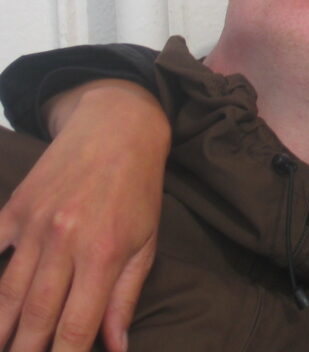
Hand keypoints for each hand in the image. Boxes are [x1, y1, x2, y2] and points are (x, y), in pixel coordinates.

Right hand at [0, 81, 169, 351]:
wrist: (119, 128)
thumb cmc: (139, 189)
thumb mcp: (146, 242)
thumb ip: (126, 297)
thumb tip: (116, 347)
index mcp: (104, 255)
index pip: (76, 325)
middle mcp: (66, 243)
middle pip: (34, 315)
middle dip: (23, 350)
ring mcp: (35, 225)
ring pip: (5, 291)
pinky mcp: (15, 208)